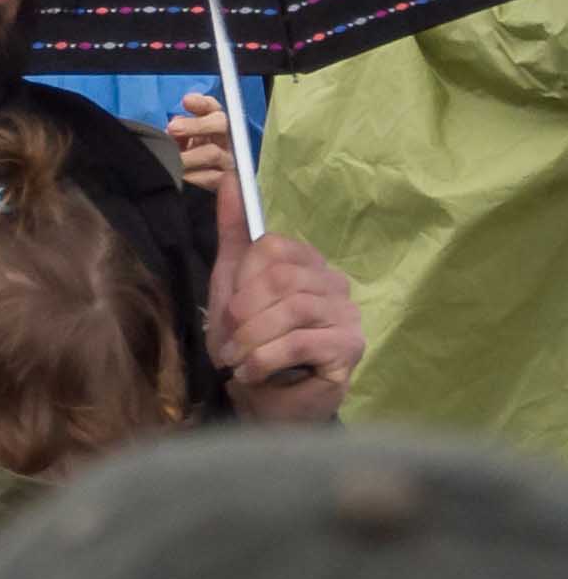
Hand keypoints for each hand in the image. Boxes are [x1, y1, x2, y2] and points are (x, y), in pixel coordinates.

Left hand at [164, 92, 237, 200]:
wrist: (190, 185)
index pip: (211, 107)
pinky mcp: (226, 180)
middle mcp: (222, 138)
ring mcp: (226, 159)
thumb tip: (174, 125)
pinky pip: (212, 177)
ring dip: (190, 156)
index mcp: (209, 124)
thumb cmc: (181, 156)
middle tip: (173, 129)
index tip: (187, 101)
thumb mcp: (176, 141)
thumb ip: (177, 130)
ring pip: (213, 152)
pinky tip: (182, 177)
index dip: (201, 103)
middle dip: (196, 124)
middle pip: (220, 123)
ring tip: (174, 160)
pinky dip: (194, 177)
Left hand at [207, 217, 362, 420]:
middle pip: (279, 278)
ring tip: (237, 360)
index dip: (241, 279)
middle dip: (240, 314)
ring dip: (250, 339)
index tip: (229, 310)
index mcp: (308, 263)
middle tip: (228, 343)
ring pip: (290, 309)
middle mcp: (335, 283)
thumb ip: (235, 231)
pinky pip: (299, 341)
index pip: (272, 247)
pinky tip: (253, 373)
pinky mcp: (350, 349)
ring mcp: (348, 316)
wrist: (266, 402)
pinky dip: (264, 359)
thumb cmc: (250, 342)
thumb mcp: (231, 283)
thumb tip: (232, 176)